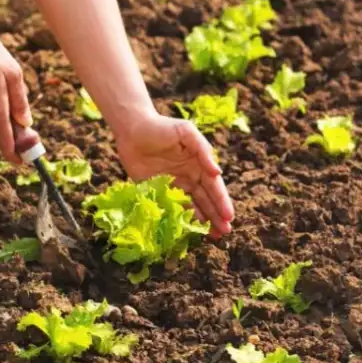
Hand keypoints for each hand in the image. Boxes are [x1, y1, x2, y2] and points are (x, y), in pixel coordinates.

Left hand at [113, 111, 233, 238]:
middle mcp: (189, 177)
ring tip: (213, 236)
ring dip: (202, 220)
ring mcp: (173, 185)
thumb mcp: (186, 132)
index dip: (222, 202)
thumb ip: (202, 150)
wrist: (132, 128)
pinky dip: (179, 218)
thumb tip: (217, 172)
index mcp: (199, 164)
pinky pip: (170, 207)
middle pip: (206, 200)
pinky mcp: (156, 190)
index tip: (229, 217)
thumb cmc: (162, 127)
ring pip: (191, 206)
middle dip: (216, 216)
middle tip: (225, 233)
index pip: (214, 187)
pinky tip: (186, 230)